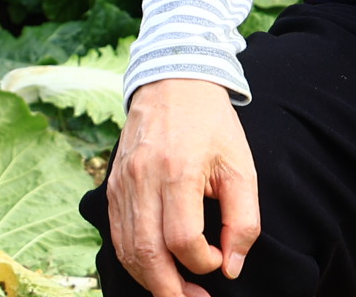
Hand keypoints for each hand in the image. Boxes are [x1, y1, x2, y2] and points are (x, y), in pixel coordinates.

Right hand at [106, 78, 260, 296]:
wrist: (174, 81)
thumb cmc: (212, 124)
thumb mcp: (241, 166)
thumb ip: (243, 220)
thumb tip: (231, 267)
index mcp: (178, 171)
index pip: (182, 239)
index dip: (203, 262)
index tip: (219, 258)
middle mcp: (143, 178)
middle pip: (147, 254)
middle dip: (171, 290)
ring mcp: (122, 182)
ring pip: (127, 249)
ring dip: (151, 280)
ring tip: (178, 292)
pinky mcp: (112, 184)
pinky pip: (117, 234)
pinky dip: (134, 259)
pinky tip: (156, 268)